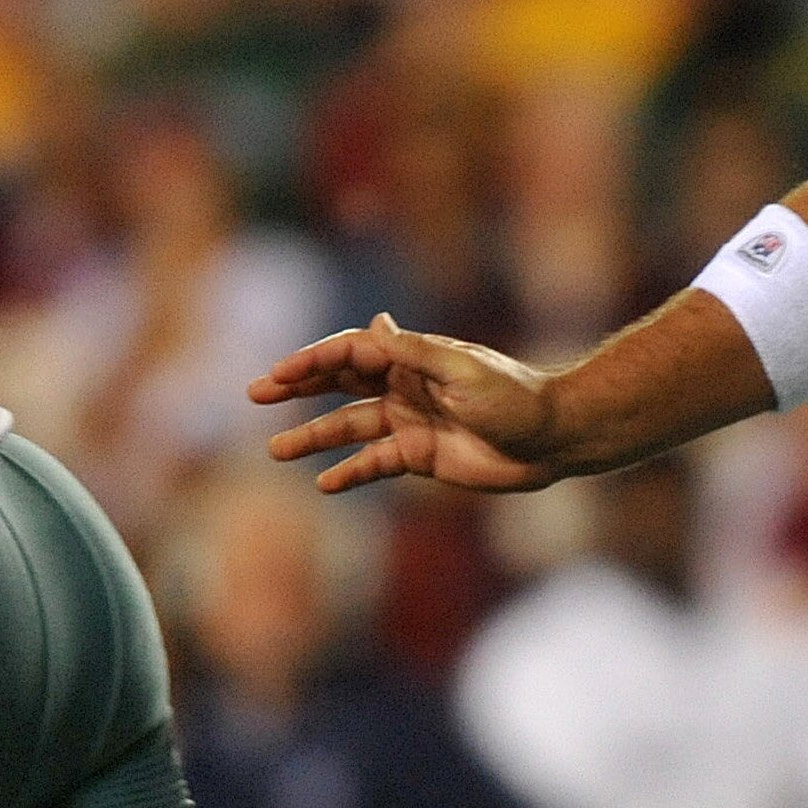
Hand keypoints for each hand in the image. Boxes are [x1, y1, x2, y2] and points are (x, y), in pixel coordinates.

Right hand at [253, 315, 562, 493]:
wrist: (552, 438)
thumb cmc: (513, 395)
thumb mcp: (462, 369)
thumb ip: (415, 354)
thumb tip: (376, 325)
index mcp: (412, 357)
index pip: (350, 353)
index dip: (313, 361)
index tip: (278, 374)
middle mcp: (404, 386)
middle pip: (339, 384)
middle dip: (298, 387)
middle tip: (256, 394)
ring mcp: (410, 421)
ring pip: (349, 427)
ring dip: (313, 436)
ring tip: (275, 450)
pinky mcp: (420, 456)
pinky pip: (375, 463)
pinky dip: (350, 472)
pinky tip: (325, 483)